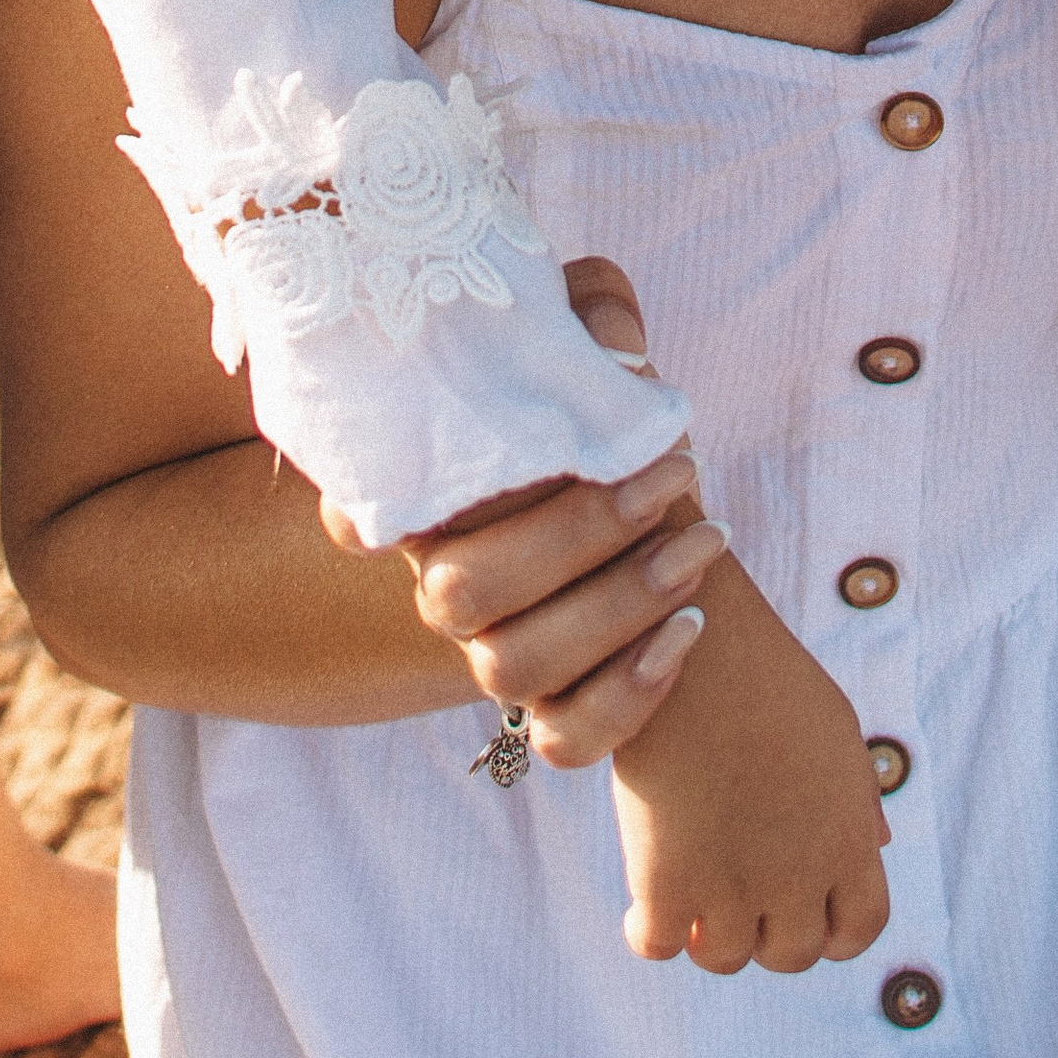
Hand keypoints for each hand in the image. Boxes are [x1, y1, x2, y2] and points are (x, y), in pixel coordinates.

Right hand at [321, 260, 725, 767]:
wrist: (656, 497)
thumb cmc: (601, 401)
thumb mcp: (592, 334)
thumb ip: (591, 319)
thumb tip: (613, 351)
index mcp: (427, 492)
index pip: (354, 519)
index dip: (430, 496)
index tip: (535, 438)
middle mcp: (442, 581)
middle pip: (463, 593)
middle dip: (578, 533)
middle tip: (671, 470)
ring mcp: (491, 651)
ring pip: (515, 670)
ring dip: (619, 606)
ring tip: (703, 539)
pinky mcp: (551, 707)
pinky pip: (565, 738)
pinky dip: (628, 696)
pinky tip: (690, 628)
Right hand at [611, 564, 891, 973]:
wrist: (691, 639)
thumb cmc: (763, 673)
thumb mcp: (833, 729)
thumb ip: (857, 797)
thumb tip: (878, 847)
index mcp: (849, 839)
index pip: (859, 930)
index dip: (831, 926)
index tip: (800, 904)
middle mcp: (799, 874)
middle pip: (792, 953)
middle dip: (768, 930)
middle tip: (737, 892)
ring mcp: (732, 885)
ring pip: (724, 956)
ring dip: (708, 933)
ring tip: (691, 896)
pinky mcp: (665, 881)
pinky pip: (658, 945)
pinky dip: (650, 932)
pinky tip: (645, 905)